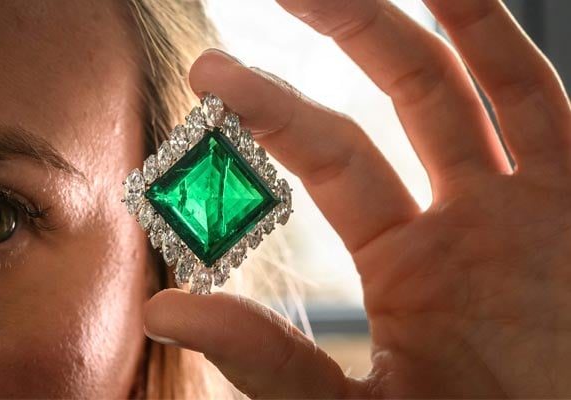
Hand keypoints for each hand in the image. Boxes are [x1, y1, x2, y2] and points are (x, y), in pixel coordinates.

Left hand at [144, 0, 570, 396]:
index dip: (272, 114)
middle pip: (393, 102)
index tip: (209, 77)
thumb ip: (268, 362)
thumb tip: (161, 310)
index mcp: (405, 264)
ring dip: (400, 24)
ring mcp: (522, 202)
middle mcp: (459, 219)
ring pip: (458, 86)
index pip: (330, 160)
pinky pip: (537, 98)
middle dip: (337, 39)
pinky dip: (494, 38)